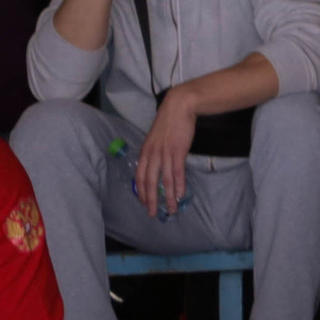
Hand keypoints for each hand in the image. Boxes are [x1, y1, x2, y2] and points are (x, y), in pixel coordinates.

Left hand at [132, 90, 197, 218]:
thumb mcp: (156, 137)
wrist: (179, 106)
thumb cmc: (169, 121)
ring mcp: (164, 153)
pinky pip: (176, 173)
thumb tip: (158, 165)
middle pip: (149, 182)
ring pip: (164, 180)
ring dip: (167, 197)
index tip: (144, 203)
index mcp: (145, 151)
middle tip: (153, 213)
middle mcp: (152, 154)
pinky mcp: (177, 151)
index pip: (140, 176)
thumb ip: (155, 151)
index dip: (141, 191)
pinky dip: (178, 185)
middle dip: (150, 200)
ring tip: (171, 210)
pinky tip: (179, 195)